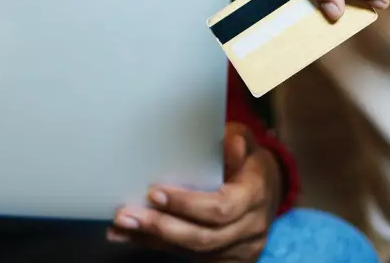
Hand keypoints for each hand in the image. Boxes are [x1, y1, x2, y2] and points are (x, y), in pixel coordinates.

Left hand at [108, 123, 280, 260]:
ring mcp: (240, 248)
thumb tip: (227, 142)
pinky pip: (189, 256)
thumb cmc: (249, 161)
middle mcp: (251, 227)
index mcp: (255, 195)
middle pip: (202, 237)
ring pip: (192, 251)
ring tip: (121, 226)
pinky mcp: (226, 258)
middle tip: (126, 214)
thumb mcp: (246, 141)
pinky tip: (133, 236)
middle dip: (161, 227)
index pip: (220, 207)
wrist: (268, 189)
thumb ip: (234, 139)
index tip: (155, 193)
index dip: (186, 204)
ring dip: (153, 239)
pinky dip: (158, 245)